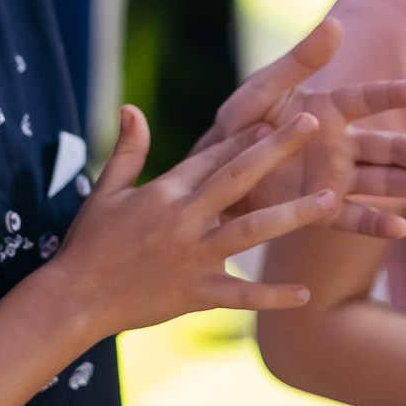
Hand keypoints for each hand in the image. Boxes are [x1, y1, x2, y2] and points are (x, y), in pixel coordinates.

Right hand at [48, 106, 343, 338]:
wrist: (75, 299)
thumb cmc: (90, 243)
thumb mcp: (106, 191)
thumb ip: (127, 150)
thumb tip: (130, 106)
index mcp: (165, 192)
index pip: (212, 155)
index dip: (246, 133)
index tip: (278, 112)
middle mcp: (183, 219)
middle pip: (238, 178)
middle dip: (276, 149)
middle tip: (312, 122)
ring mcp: (192, 257)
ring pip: (250, 231)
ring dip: (292, 214)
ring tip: (331, 199)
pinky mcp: (195, 294)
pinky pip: (240, 294)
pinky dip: (272, 295)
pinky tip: (305, 292)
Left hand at [193, 18, 405, 237]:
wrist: (211, 174)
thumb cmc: (236, 125)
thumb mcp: (262, 91)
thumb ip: (299, 62)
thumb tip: (335, 23)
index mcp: (327, 111)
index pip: (367, 100)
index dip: (391, 95)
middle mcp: (339, 145)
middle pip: (386, 148)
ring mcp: (333, 180)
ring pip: (381, 182)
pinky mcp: (319, 211)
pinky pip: (351, 218)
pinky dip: (375, 224)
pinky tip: (400, 229)